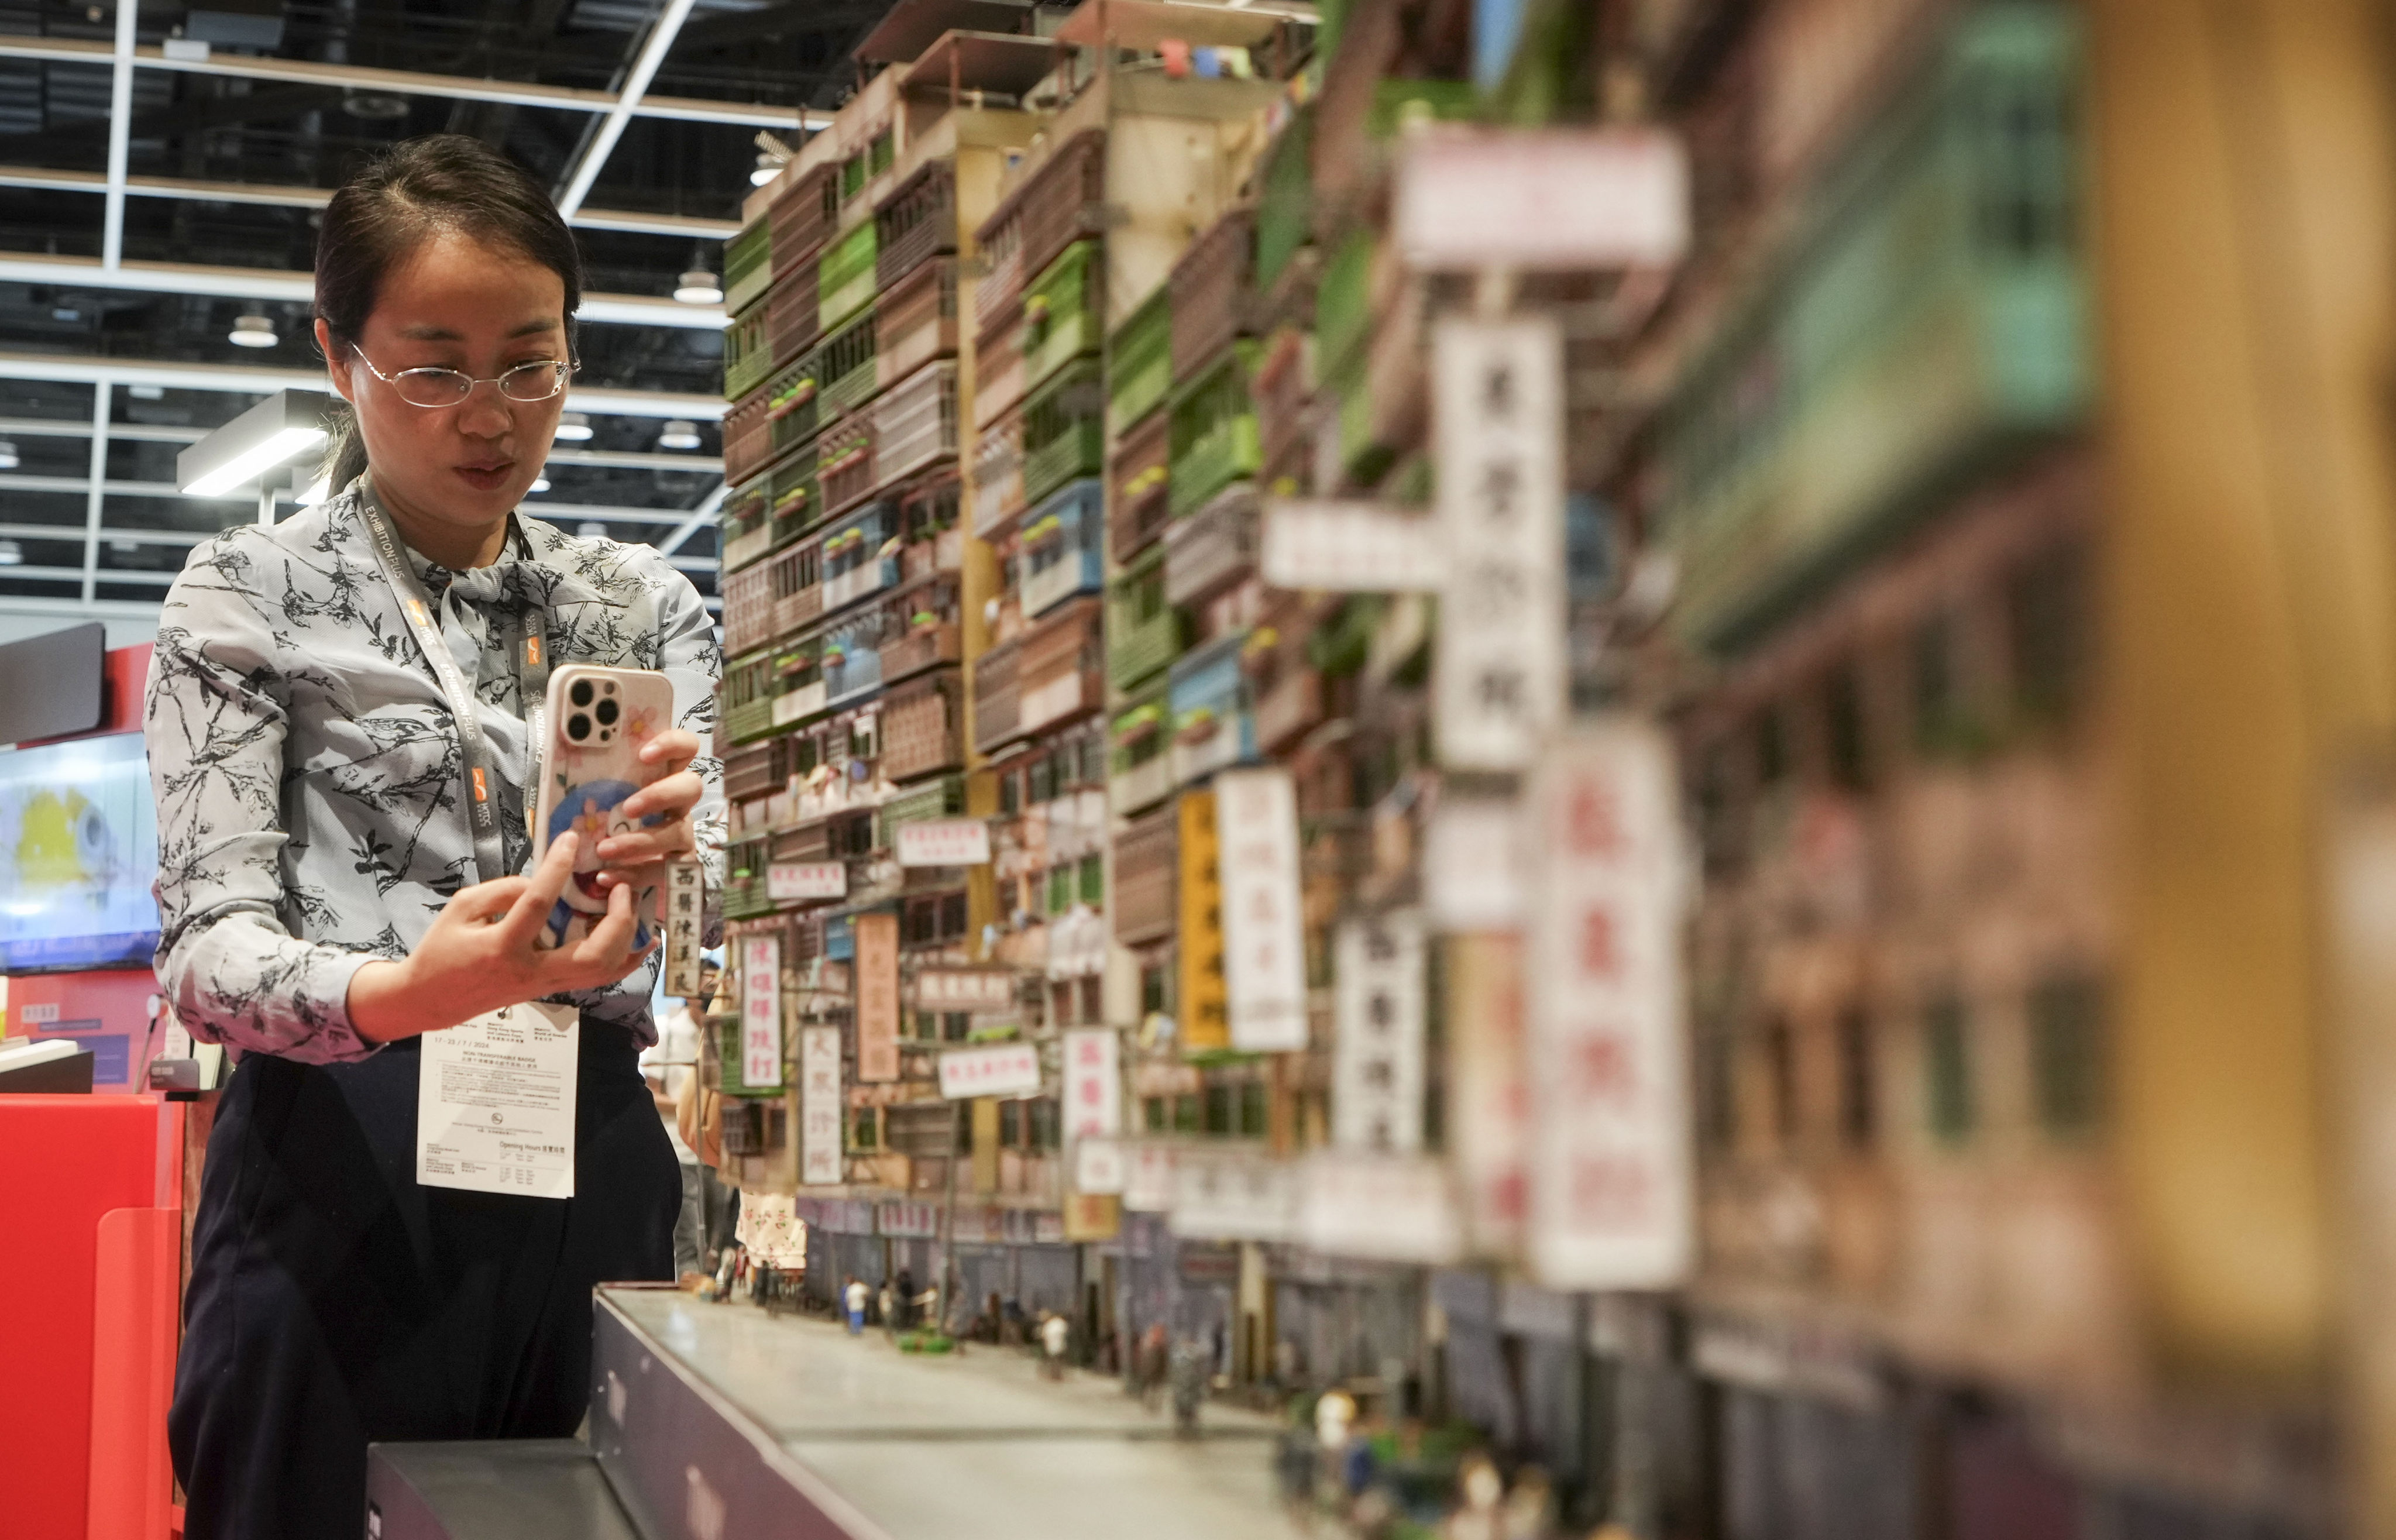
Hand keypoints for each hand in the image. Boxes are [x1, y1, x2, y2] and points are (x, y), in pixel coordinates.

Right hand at [347, 832, 653, 1042]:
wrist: (431, 999)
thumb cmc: (442, 949)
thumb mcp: (461, 908)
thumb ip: (503, 890)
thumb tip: (543, 880)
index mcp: (502, 946)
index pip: (537, 904)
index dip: (556, 868)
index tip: (570, 840)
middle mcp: (531, 971)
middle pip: (593, 953)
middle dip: (617, 918)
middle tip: (620, 883)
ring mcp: (546, 985)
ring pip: (603, 971)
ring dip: (628, 937)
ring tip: (633, 902)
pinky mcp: (552, 990)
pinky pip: (599, 979)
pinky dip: (625, 960)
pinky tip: (643, 940)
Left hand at [593, 727, 703, 892]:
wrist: (609, 864)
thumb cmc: (603, 815)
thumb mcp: (596, 791)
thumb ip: (593, 774)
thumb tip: (564, 753)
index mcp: (664, 774)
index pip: (685, 747)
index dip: (672, 745)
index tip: (643, 754)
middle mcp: (679, 801)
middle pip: (691, 787)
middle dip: (661, 795)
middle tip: (628, 808)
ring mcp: (682, 832)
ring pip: (679, 833)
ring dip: (641, 842)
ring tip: (605, 850)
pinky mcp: (678, 864)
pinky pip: (666, 871)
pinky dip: (636, 875)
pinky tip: (605, 877)